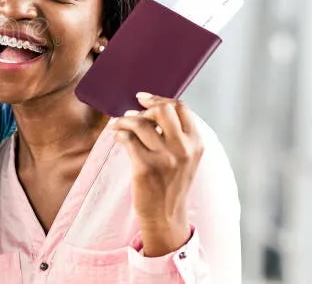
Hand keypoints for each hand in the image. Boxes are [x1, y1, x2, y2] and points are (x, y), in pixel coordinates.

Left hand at [110, 92, 203, 255]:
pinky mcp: (146, 166)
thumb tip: (152, 108)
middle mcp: (183, 148)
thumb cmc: (171, 182)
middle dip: (143, 107)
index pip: (181, 107)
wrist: (166, 215)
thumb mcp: (185, 158)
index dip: (160, 98)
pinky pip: (127, 138)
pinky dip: (118, 134)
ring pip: (140, 122)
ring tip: (118, 125)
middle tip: (130, 113)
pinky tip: (117, 138)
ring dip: (124, 121)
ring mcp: (165, 157)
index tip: (144, 98)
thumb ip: (177, 135)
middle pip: (162, 109)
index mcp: (196, 143)